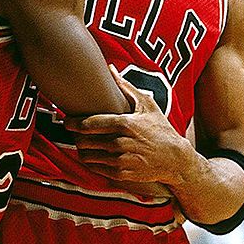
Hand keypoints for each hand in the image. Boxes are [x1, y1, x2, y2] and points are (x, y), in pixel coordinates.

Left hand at [65, 70, 191, 185]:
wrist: (175, 159)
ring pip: (87, 156)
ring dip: (82, 150)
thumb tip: (110, 69)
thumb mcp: (147, 106)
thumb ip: (126, 87)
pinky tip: (95, 156)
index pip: (90, 124)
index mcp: (125, 124)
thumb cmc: (161, 130)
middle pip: (84, 140)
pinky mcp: (121, 174)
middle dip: (76, 136)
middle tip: (75, 132)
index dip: (74, 123)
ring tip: (84, 144)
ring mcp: (120, 160)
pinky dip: (92, 162)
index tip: (68, 121)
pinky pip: (95, 168)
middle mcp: (121, 143)